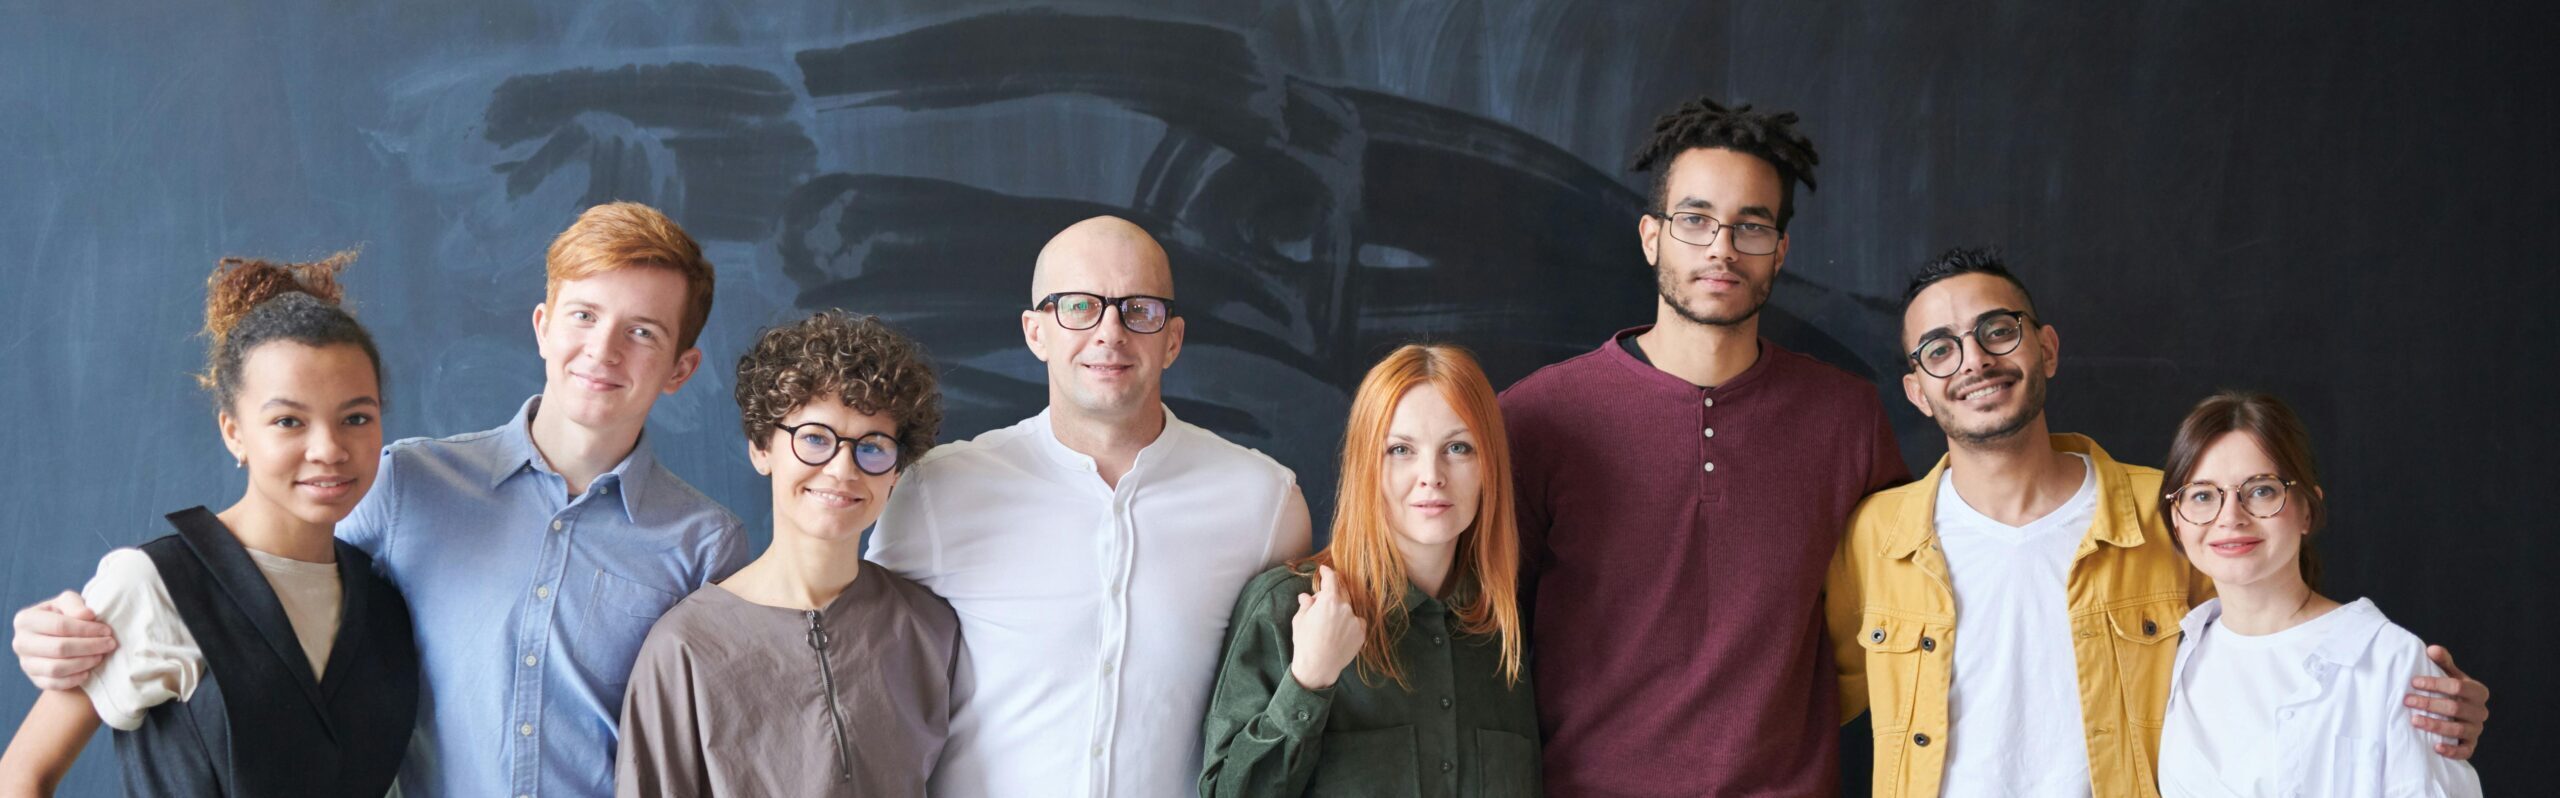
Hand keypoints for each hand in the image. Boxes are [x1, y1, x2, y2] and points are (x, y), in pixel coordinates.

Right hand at [13, 592, 115, 690]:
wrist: (56, 636)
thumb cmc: (64, 615)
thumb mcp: (67, 602)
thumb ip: (75, 604)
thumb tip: (87, 615)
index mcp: (25, 619)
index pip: (60, 626)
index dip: (87, 629)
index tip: (107, 631)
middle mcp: (20, 642)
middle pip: (59, 648)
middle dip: (90, 646)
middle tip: (109, 644)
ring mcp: (25, 663)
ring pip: (56, 668)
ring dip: (84, 663)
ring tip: (100, 656)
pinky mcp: (34, 679)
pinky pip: (54, 684)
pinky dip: (74, 679)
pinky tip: (88, 671)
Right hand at [1287, 565, 1364, 690]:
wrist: (1318, 667)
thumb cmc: (1305, 643)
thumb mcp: (1300, 620)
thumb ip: (1306, 605)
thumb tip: (1306, 597)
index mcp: (1329, 600)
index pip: (1331, 579)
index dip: (1327, 572)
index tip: (1324, 569)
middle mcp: (1345, 607)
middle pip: (1342, 591)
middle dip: (1332, 592)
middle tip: (1322, 600)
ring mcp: (1355, 620)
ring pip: (1348, 608)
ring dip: (1340, 609)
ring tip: (1328, 624)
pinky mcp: (1361, 633)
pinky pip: (1356, 621)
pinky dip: (1349, 622)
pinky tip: (1339, 632)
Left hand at [2405, 644, 2487, 758]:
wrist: (2460, 714)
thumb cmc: (2452, 691)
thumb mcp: (2450, 675)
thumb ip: (2443, 662)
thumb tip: (2432, 648)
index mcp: (2478, 691)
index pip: (2458, 686)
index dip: (2435, 683)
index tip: (2414, 682)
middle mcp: (2481, 711)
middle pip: (2455, 707)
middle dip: (2429, 703)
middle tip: (2407, 701)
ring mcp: (2477, 729)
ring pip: (2458, 729)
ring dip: (2435, 724)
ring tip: (2414, 720)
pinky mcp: (2471, 745)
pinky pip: (2465, 751)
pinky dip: (2451, 750)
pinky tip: (2435, 746)